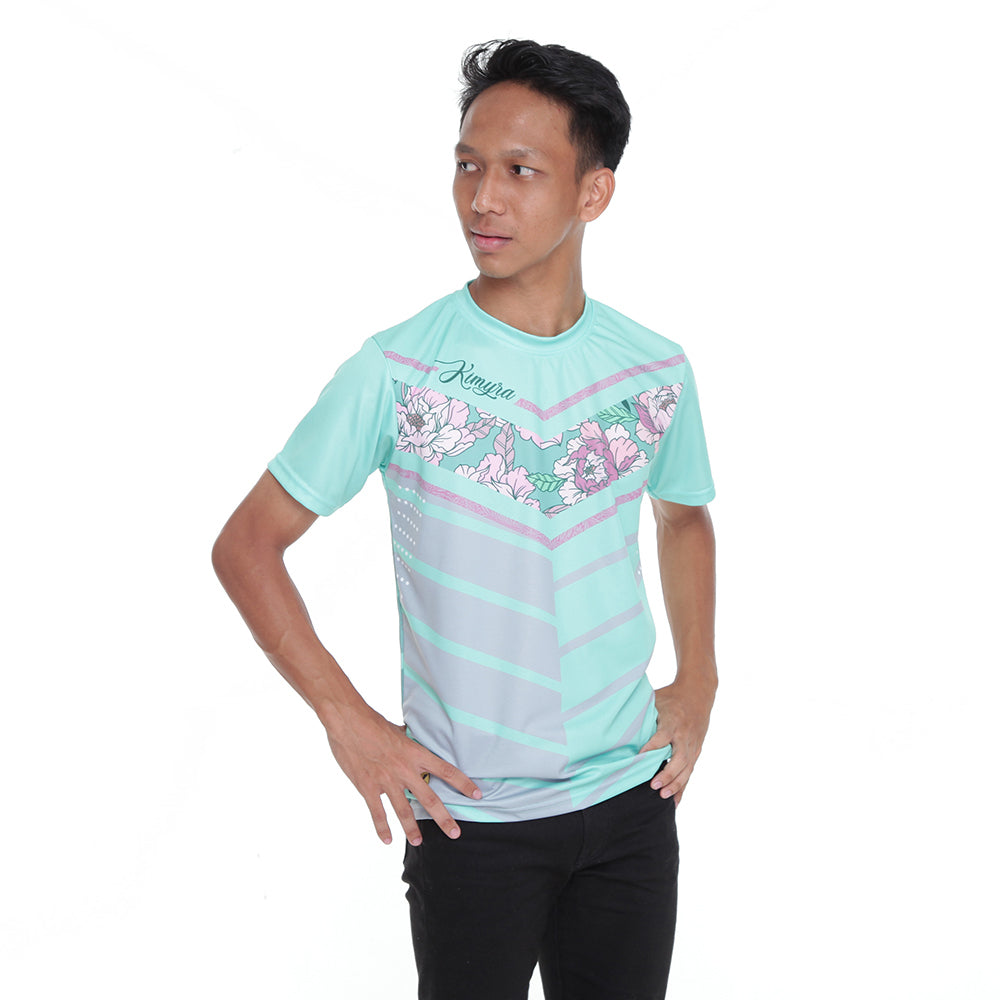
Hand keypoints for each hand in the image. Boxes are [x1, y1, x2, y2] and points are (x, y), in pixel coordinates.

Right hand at [325, 706, 480, 846]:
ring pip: (404, 810)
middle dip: (444, 818)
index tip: (477, 795)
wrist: (348, 722)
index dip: (463, 783)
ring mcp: (386, 780)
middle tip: (455, 833)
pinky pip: (377, 812)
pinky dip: (382, 828)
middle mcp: (405, 770)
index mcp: (415, 753)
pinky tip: (387, 840)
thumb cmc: (372, 722)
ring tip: (418, 841)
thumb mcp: (397, 730)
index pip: (446, 771)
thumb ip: (408, 740)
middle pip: (429, 798)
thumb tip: (414, 737)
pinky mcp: (368, 787)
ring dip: (412, 828)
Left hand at [639, 677, 714, 804]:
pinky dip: (683, 786)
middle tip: (653, 785)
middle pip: (678, 757)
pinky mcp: (696, 750)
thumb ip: (642, 712)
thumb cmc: (670, 696)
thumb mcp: (656, 699)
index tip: (639, 758)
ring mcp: (692, 744)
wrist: (697, 693)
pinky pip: (690, 770)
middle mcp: (684, 735)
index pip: (662, 737)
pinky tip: (675, 800)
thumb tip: (615, 719)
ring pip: (686, 768)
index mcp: (672, 722)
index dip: (651, 748)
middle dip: (667, 773)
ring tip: (663, 796)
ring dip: (675, 783)